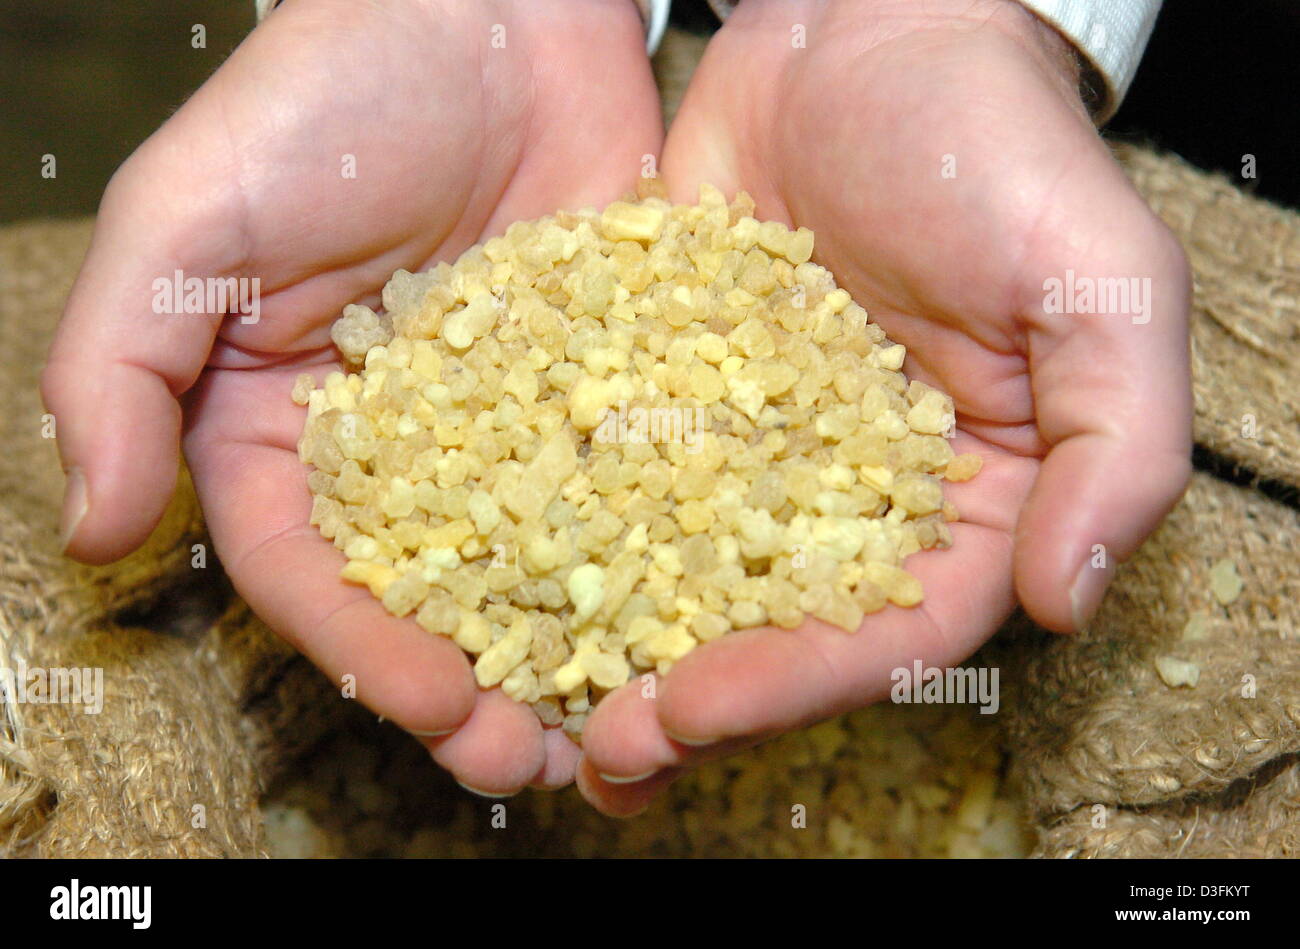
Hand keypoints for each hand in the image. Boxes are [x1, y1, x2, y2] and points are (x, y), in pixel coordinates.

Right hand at [42, 0, 661, 795]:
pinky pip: (629, 486)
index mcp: (284, 430)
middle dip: (477, 687)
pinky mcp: (600, 389)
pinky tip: (700, 618)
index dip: (364, 650)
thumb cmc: (326, 93)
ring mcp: (508, 427)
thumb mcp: (189, 220)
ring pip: (537, 567)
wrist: (490, 5)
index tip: (431, 711)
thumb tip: (91, 534)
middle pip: (431, 597)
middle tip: (539, 764)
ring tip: (626, 731)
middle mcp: (399, 450)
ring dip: (575, 654)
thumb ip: (121, 369)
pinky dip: (657, 558)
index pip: (313, 571)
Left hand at [576, 0, 1190, 814]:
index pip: (887, 631)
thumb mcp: (1100, 284)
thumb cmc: (999, 147)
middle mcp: (847, 500)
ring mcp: (746, 455)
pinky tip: (489, 579)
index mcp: (960, 503)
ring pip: (678, 577)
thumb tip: (1067, 602)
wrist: (866, 30)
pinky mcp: (665, 398)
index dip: (799, 684)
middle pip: (771, 631)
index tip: (699, 707)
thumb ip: (1118, 446)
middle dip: (688, 695)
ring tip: (528, 704)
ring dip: (610, 648)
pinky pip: (610, 477)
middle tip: (600, 750)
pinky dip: (556, 533)